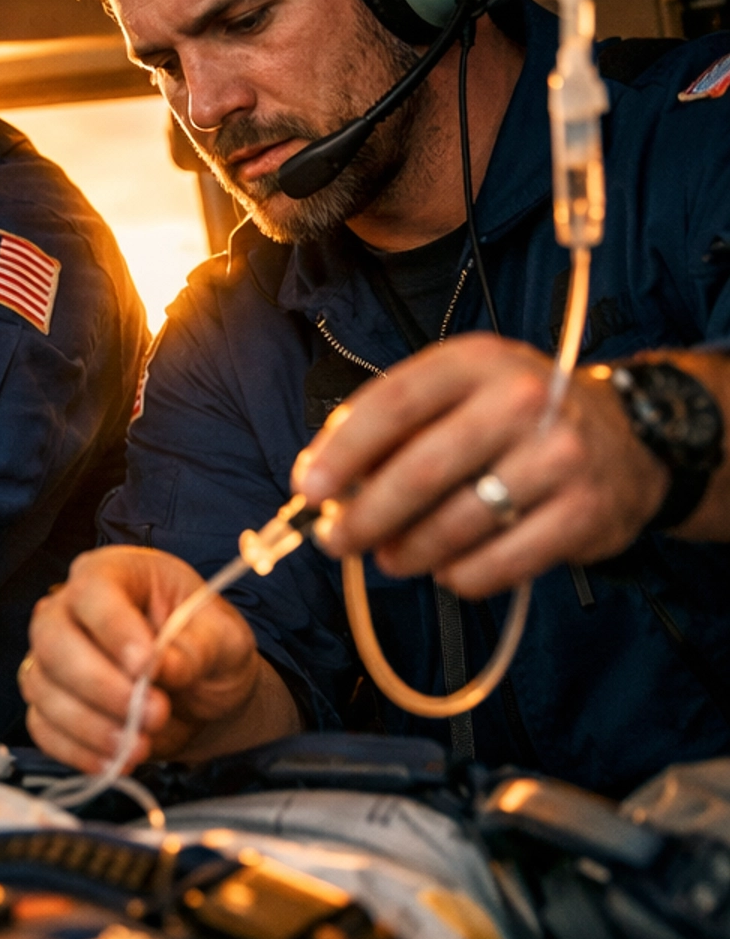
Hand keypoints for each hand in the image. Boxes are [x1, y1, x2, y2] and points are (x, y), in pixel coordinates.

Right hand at [21, 544, 294, 772]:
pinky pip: (42, 726)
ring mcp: (52, 657)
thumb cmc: (209, 649)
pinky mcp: (49, 702)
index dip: (114, 629)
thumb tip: (163, 666)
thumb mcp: (224, 640)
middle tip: (153, 714)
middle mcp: (69, 609)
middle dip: (99, 685)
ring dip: (90, 725)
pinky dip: (75, 750)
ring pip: (43, 687)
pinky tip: (113, 762)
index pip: (93, 591)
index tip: (147, 667)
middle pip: (53, 640)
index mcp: (113, 573)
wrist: (202, 693)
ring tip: (140, 746)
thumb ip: (198, 648)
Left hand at [292, 334, 669, 595]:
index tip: (309, 489)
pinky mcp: (584, 514)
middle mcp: (522, 400)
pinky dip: (459, 577)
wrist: (628, 440)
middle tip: (337, 541)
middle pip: (420, 471)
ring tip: (394, 557)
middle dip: (365, 516)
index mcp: (477, 362)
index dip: (344, 451)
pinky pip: (496, 565)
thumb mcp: (460, 395)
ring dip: (407, 553)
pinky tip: (450, 567)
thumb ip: (394, 428)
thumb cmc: (517, 420)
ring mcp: (558, 457)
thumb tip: (321, 482)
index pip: (394, 402)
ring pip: (454, 525)